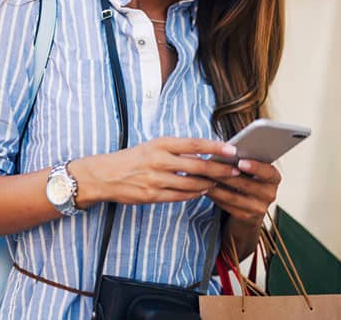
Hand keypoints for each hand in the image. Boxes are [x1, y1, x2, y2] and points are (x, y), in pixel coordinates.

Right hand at [69, 137, 241, 206]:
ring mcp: (156, 179)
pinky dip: (194, 194)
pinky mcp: (153, 196)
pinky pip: (180, 196)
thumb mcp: (152, 147)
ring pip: (192, 184)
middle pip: (198, 166)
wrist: (104, 175)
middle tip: (235, 170)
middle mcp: (159, 160)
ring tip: (220, 182)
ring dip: (209, 184)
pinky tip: (202, 191)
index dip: (215, 147)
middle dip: (220, 169)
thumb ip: (175, 150)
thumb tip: (201, 152)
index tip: (232, 150)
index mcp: (160, 144)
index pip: (194, 144)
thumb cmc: (131, 159)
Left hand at [206, 158, 280, 226]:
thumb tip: (226, 150)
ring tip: (204, 176)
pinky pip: (227, 206)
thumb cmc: (249, 177)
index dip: (255, 167)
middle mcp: (270, 194)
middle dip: (226, 174)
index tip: (240, 162)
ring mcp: (259, 208)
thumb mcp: (252, 168)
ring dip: (217, 186)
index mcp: (274, 178)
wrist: (252, 204)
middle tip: (210, 166)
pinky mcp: (246, 217)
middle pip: (246, 184)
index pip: (268, 172)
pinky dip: (215, 196)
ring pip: (234, 196)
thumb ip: (245, 160)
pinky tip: (204, 188)